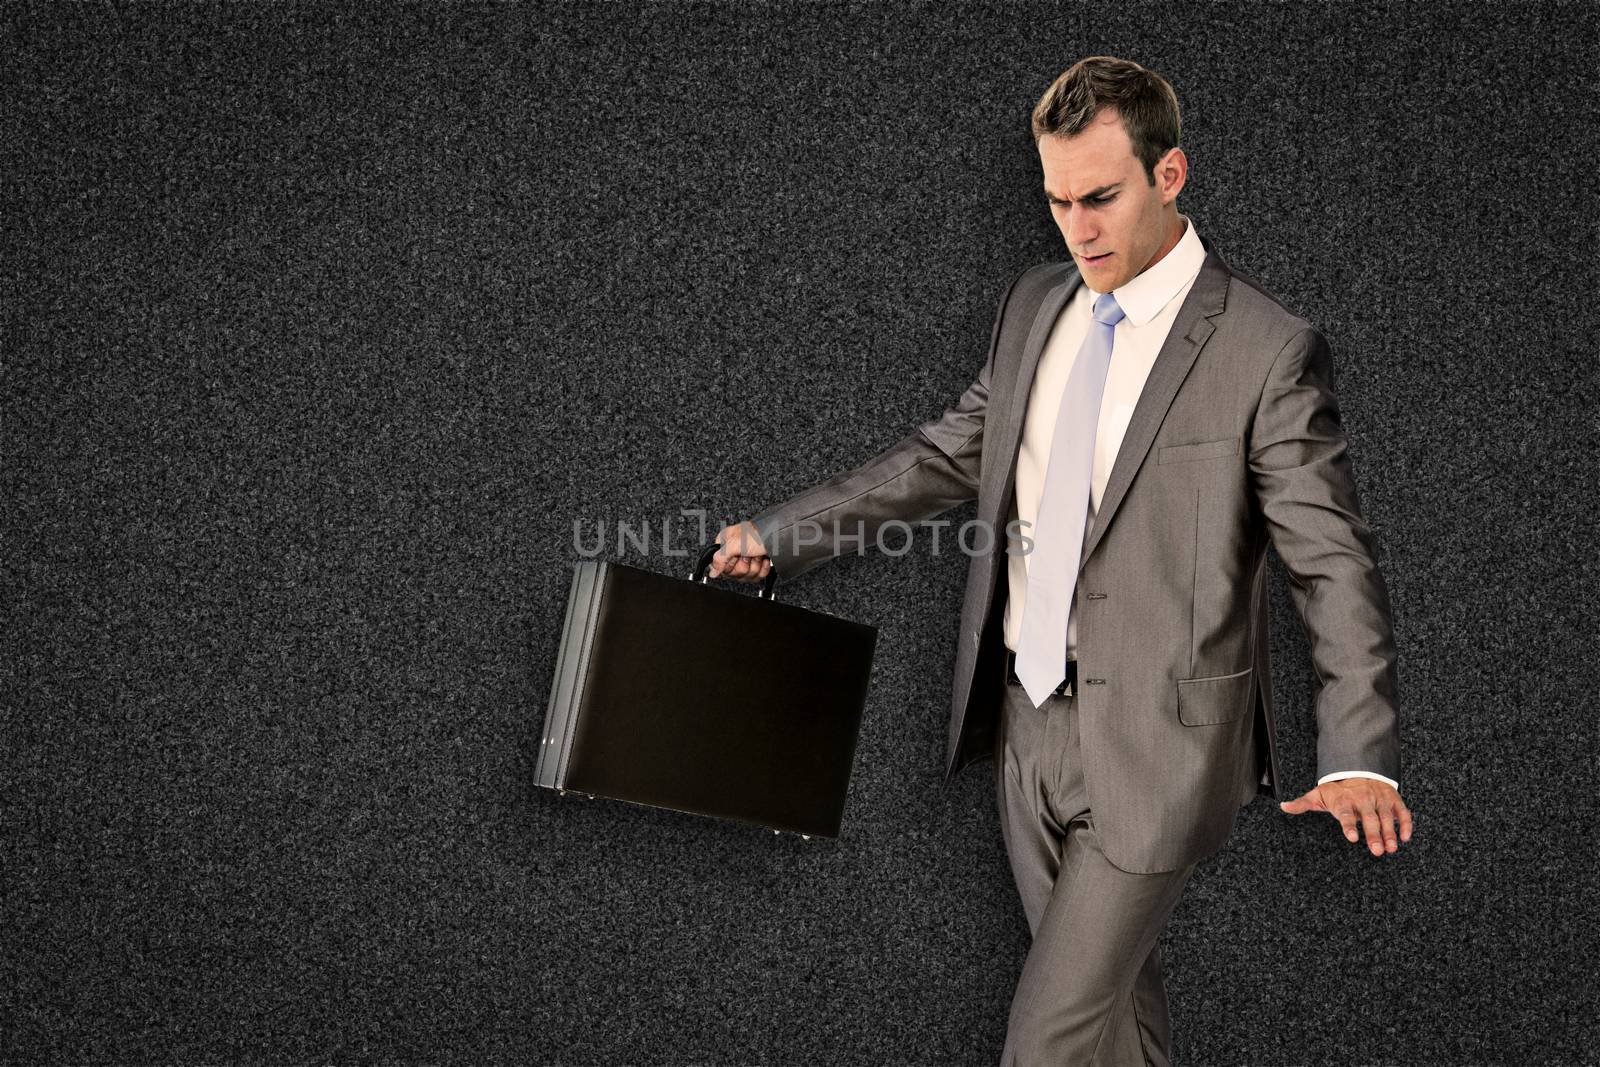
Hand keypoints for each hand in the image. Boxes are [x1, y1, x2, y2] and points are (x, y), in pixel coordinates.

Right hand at [709, 521, 771, 581]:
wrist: (780, 535)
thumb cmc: (759, 533)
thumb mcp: (735, 544)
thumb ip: (720, 558)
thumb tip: (712, 572)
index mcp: (725, 543)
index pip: (720, 565)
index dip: (729, 565)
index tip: (735, 559)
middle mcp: (735, 551)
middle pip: (734, 573)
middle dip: (744, 566)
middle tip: (748, 555)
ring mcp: (747, 558)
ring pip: (746, 576)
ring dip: (754, 567)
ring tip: (757, 555)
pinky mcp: (758, 564)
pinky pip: (757, 576)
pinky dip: (763, 569)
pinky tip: (764, 559)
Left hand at [1279, 779, 1412, 855]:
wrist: (1358, 769)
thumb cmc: (1337, 790)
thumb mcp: (1318, 795)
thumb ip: (1303, 803)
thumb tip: (1283, 806)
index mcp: (1343, 800)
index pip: (1346, 814)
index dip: (1349, 825)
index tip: (1352, 837)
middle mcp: (1362, 799)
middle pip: (1369, 818)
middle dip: (1373, 834)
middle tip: (1377, 851)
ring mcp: (1379, 798)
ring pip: (1386, 816)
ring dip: (1390, 833)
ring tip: (1392, 848)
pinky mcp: (1393, 799)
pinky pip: (1402, 811)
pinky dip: (1405, 823)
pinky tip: (1405, 837)